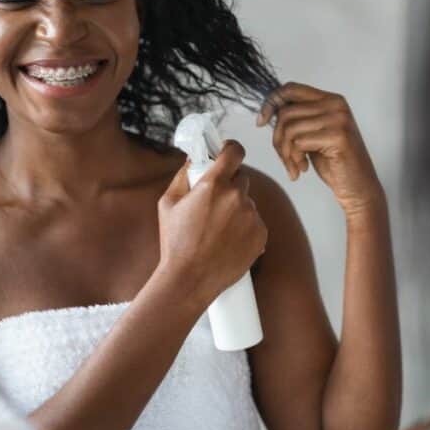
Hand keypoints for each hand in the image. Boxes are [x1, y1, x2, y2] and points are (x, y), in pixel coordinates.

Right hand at [157, 141, 267, 306]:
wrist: (190, 280)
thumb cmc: (175, 243)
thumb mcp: (168, 204)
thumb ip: (183, 176)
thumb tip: (193, 160)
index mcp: (214, 185)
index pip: (235, 152)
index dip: (232, 150)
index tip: (228, 154)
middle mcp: (237, 197)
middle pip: (241, 179)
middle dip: (230, 187)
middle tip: (214, 205)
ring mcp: (252, 216)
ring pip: (248, 203)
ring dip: (237, 210)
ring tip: (218, 231)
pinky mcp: (262, 235)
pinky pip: (256, 222)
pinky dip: (246, 228)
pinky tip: (229, 241)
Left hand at [257, 82, 384, 216]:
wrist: (358, 187)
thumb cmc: (334, 162)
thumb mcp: (313, 133)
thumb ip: (298, 118)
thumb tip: (268, 110)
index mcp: (330, 99)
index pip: (291, 88)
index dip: (270, 102)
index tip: (260, 122)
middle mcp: (336, 104)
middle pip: (286, 112)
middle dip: (277, 139)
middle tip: (285, 158)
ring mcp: (339, 119)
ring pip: (289, 129)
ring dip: (286, 153)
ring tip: (294, 166)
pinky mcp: (338, 136)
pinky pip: (299, 142)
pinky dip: (295, 159)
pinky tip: (303, 169)